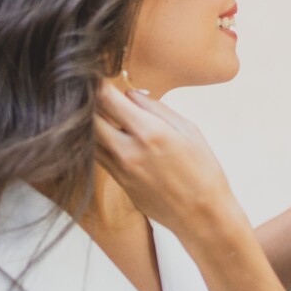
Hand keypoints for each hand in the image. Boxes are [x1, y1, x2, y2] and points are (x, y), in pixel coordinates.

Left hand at [93, 81, 247, 239]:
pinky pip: (98, 155)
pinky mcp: (118, 182)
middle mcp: (128, 150)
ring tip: (99, 111)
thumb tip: (130, 94)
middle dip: (87, 101)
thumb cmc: (203, 169)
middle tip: (91, 91)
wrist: (202, 214)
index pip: (106, 99)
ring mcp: (119, 169)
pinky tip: (108, 133)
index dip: (96, 83)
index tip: (95, 75)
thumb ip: (157, 108)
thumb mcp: (189, 130)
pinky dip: (98, 141)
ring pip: (88, 138)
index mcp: (149, 132)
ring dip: (90, 122)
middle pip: (88, 118)